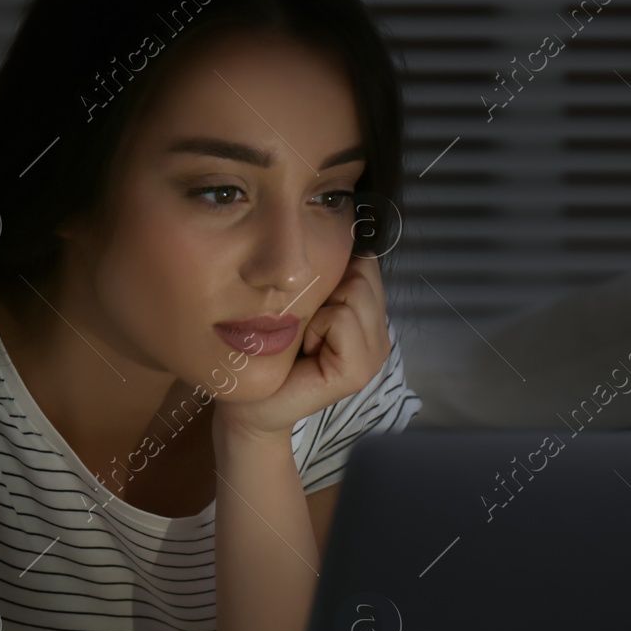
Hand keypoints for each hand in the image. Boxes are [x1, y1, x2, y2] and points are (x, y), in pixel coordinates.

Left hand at [214, 253, 391, 441]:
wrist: (250, 405)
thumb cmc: (269, 351)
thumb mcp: (302, 301)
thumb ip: (328, 273)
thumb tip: (344, 224)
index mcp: (370, 316)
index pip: (366, 260)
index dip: (331, 271)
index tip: (310, 307)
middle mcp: (381, 334)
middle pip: (363, 270)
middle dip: (326, 289)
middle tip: (305, 327)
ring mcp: (376, 354)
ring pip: (354, 289)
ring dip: (318, 311)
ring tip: (305, 341)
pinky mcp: (360, 370)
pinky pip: (340, 317)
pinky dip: (316, 328)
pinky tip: (306, 353)